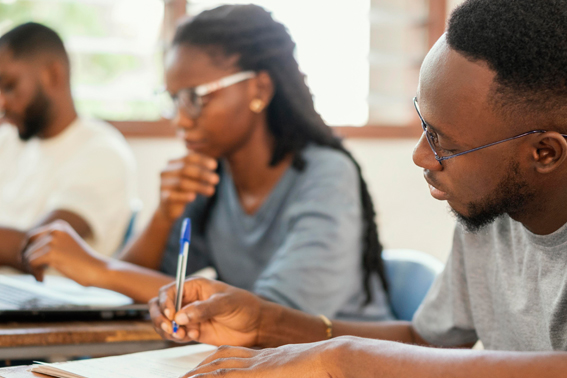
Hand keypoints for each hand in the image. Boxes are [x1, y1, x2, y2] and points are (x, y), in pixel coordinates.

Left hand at [22, 220, 106, 284]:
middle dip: (28, 260)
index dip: (30, 251)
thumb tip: (23, 253)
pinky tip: (43, 279)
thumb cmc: (83, 262)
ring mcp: (53, 241)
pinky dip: (35, 274)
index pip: (32, 237)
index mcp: (59, 225)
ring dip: (32, 269)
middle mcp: (55, 230)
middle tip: (37, 272)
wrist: (98, 269)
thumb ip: (49, 244)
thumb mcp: (66, 246)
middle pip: (28, 246)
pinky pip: (32, 264)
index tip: (34, 264)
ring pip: (28, 256)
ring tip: (42, 277)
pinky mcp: (51, 253)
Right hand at [149, 277, 262, 346]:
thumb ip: (203, 309)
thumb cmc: (243, 306)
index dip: (165, 303)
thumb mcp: (225, 303)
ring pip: (165, 322)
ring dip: (168, 330)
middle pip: (160, 306)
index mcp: (194, 286)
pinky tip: (193, 336)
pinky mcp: (192, 330)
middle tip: (171, 328)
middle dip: (160, 318)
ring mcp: (189, 316)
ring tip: (183, 335)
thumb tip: (181, 316)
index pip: (168, 292)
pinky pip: (175, 335)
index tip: (171, 315)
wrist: (255, 325)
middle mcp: (188, 300)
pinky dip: (178, 338)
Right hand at [158, 153, 218, 219]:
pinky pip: (173, 196)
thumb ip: (200, 170)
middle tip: (216, 179)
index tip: (215, 165)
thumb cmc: (184, 189)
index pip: (188, 158)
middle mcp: (166, 172)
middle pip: (185, 169)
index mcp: (173, 163)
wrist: (169, 207)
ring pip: (181, 183)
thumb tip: (214, 165)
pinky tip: (193, 197)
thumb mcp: (192, 178)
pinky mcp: (163, 197)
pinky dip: (183, 196)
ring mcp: (163, 184)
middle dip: (203, 174)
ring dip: (199, 186)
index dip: (202, 160)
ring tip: (212, 190)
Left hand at [181, 341, 340, 377]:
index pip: (232, 354)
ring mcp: (257, 364)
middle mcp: (258, 357)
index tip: (200, 368)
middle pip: (221, 358)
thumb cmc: (319, 366)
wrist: (330, 358)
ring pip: (219, 367)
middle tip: (184, 377)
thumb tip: (276, 372)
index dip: (214, 361)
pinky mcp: (258, 372)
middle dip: (200, 368)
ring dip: (198, 374)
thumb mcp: (292, 370)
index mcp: (266, 357)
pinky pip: (227, 376)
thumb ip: (279, 370)